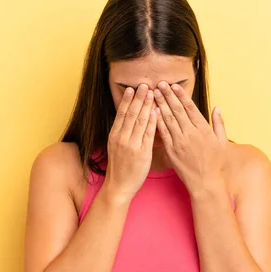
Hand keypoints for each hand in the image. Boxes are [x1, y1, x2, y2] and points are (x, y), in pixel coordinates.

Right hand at [105, 84, 156, 201]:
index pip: (121, 113)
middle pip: (131, 114)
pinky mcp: (141, 153)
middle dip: (138, 98)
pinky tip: (156, 111)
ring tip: (152, 93)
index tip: (132, 88)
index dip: (127, 100)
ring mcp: (131, 145)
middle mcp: (121, 138)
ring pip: (140, 121)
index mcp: (114, 135)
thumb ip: (122, 133)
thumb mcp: (116, 147)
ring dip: (146, 105)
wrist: (118, 186)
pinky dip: (152, 122)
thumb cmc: (120, 167)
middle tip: (144, 84)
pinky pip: (148, 134)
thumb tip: (129, 120)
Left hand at [153, 81, 228, 195]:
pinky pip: (163, 134)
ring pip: (168, 119)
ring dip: (160, 105)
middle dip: (168, 96)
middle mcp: (191, 134)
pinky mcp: (172, 151)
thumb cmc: (216, 164)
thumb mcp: (222, 142)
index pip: (190, 108)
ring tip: (154, 93)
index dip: (181, 96)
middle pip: (177, 110)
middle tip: (160, 84)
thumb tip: (216, 108)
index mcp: (204, 130)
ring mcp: (180, 142)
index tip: (174, 86)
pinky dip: (157, 122)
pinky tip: (151, 112)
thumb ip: (219, 124)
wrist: (206, 183)